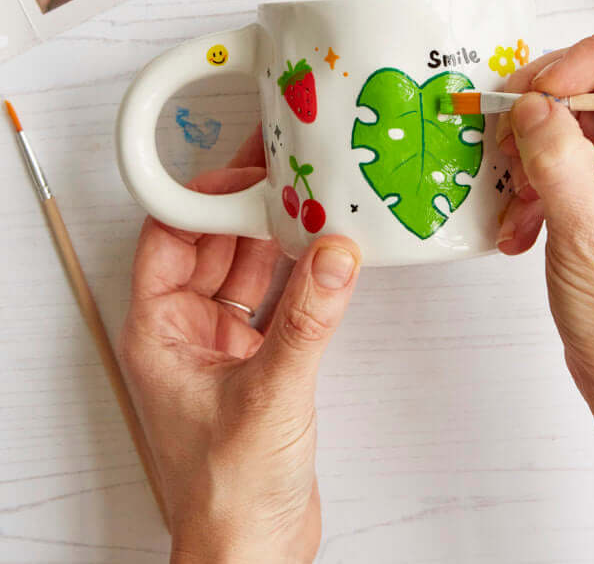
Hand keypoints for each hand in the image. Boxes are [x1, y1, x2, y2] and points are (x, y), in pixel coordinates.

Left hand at [119, 128, 361, 562]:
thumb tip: (334, 258)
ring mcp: (223, 344)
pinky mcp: (259, 360)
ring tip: (310, 202)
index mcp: (158, 330)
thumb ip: (308, 322)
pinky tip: (322, 256)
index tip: (245, 170)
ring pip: (246, 268)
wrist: (254, 551)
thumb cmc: (227, 494)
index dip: (203, 197)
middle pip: (211, 245)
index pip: (169, 236)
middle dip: (246, 208)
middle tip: (287, 174)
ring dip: (276, 238)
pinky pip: (275, 298)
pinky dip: (298, 275)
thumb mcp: (270, 396)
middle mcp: (185, 331)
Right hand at [496, 16, 593, 560]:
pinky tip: (519, 228)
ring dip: (531, 151)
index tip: (540, 94)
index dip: (588, 56)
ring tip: (514, 197)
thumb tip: (527, 100)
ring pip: (572, 117)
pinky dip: (532, 185)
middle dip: (544, 105)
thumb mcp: (588, 235)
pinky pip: (561, 157)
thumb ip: (555, 156)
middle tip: (504, 137)